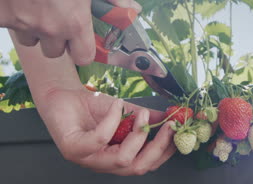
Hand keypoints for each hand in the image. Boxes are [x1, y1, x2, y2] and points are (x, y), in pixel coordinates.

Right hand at [0, 0, 140, 64]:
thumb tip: (132, 9)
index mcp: (75, 21)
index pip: (83, 57)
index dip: (85, 50)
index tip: (84, 41)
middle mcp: (48, 27)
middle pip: (56, 51)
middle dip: (61, 38)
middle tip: (61, 14)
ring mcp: (21, 22)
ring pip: (32, 39)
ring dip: (37, 28)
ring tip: (40, 1)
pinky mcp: (0, 15)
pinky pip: (12, 25)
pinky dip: (16, 15)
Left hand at [35, 87, 175, 175]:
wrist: (63, 95)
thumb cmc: (92, 107)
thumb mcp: (126, 111)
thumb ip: (146, 117)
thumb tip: (171, 116)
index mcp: (117, 158)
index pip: (146, 164)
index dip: (165, 151)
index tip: (178, 132)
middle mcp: (103, 164)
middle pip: (137, 168)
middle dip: (157, 147)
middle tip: (168, 126)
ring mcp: (87, 159)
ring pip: (121, 160)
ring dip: (138, 135)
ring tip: (142, 114)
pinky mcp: (73, 149)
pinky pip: (100, 140)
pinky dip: (113, 120)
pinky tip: (118, 105)